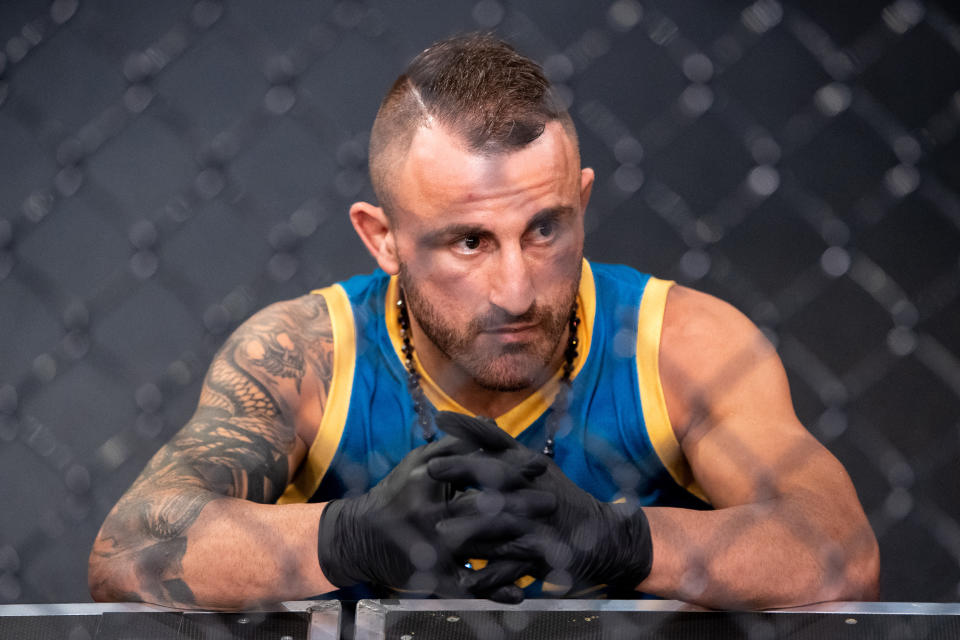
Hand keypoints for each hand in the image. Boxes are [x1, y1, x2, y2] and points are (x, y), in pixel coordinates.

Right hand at [317, 434, 551, 601]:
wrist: (357, 538)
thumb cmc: (396, 494)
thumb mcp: (419, 462)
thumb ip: (456, 443)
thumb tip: (493, 424)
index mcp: (428, 480)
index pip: (477, 469)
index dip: (511, 466)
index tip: (541, 464)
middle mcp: (429, 514)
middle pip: (483, 508)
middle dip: (522, 506)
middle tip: (553, 502)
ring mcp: (430, 548)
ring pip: (481, 547)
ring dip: (518, 548)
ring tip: (550, 546)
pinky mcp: (430, 578)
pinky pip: (468, 586)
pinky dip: (494, 591)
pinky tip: (520, 593)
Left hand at [431, 411, 652, 593]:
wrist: (602, 537)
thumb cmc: (555, 496)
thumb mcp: (530, 465)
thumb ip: (496, 443)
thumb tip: (463, 418)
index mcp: (528, 467)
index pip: (497, 441)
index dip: (469, 429)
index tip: (438, 418)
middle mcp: (533, 489)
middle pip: (497, 475)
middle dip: (463, 470)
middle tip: (430, 468)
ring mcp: (538, 523)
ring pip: (502, 523)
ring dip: (471, 527)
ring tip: (441, 530)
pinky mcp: (542, 555)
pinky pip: (512, 567)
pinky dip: (490, 577)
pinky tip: (466, 583)